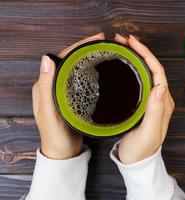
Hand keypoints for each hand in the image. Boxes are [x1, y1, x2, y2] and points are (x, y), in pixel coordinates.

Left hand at [32, 33, 104, 158]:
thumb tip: (46, 57)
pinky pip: (82, 79)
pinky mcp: (73, 98)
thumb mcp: (48, 111)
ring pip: (77, 68)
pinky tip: (101, 69)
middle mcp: (53, 85)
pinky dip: (92, 71)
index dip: (77, 46)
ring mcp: (64, 91)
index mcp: (45, 85)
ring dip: (89, 57)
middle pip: (70, 60)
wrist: (63, 152)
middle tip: (103, 41)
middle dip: (86, 48)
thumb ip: (46, 86)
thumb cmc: (54, 135)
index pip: (61, 57)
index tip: (95, 39)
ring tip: (104, 50)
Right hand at [114, 34, 174, 163]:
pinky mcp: (144, 102)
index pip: (158, 72)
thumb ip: (156, 112)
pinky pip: (141, 79)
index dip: (146, 55)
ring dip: (136, 56)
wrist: (136, 161)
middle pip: (153, 68)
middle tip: (122, 40)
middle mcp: (160, 99)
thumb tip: (160, 87)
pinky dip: (132, 67)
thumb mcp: (148, 134)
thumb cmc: (141, 151)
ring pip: (147, 72)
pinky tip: (123, 63)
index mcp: (163, 103)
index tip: (132, 43)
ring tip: (121, 46)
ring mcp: (152, 100)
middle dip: (140, 50)